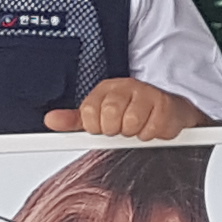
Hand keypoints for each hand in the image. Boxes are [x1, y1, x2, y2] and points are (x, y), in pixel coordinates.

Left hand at [59, 79, 207, 139]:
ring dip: (135, 134)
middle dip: (116, 131)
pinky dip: (152, 135)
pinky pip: (152, 130)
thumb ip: (74, 120)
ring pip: (131, 125)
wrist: (170, 107)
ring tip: (139, 127)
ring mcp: (147, 93)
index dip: (95, 127)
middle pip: (109, 118)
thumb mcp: (100, 116)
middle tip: (123, 128)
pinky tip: (153, 127)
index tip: (102, 128)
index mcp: (107, 88)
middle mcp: (126, 86)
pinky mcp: (166, 104)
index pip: (88, 112)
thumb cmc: (133, 112)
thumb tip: (50, 120)